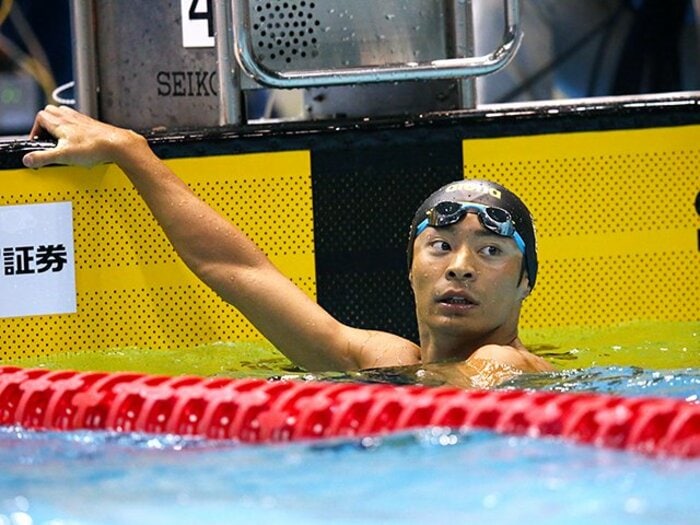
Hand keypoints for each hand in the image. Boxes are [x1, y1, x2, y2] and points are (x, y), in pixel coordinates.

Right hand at [22, 105, 140, 168]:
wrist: (117, 144)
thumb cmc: (94, 147)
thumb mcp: (63, 156)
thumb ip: (44, 157)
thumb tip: (28, 160)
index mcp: (60, 123)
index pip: (40, 117)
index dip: (35, 129)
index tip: (37, 141)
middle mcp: (71, 118)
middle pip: (51, 112)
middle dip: (46, 124)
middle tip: (47, 138)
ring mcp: (82, 120)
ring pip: (65, 115)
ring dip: (60, 124)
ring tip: (60, 138)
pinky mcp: (93, 125)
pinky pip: (79, 122)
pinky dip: (74, 128)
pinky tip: (79, 140)